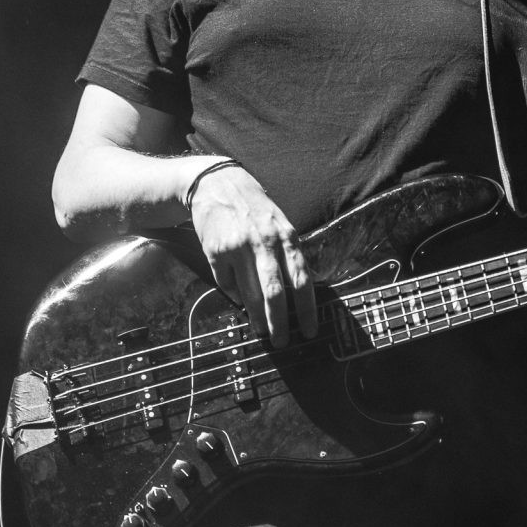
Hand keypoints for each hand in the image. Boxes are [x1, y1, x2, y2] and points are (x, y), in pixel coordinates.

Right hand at [187, 165, 316, 347]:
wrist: (216, 184)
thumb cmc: (254, 209)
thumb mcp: (280, 225)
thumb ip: (288, 255)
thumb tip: (296, 295)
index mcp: (287, 237)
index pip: (302, 280)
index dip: (307, 309)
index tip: (310, 331)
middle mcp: (265, 243)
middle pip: (276, 293)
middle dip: (280, 323)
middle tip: (282, 342)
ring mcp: (239, 248)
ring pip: (251, 294)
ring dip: (257, 318)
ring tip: (262, 332)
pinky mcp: (217, 252)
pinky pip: (227, 284)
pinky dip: (234, 295)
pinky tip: (239, 300)